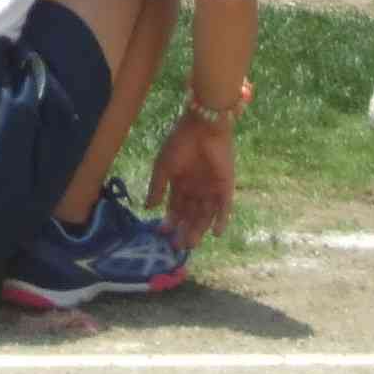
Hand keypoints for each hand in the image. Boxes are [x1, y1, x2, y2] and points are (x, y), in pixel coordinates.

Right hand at [146, 115, 235, 246]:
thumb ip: (157, 187)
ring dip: (199, 229)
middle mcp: (195, 189)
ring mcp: (211, 189)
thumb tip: (148, 207)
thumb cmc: (179, 142)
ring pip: (205, 215)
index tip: (162, 234)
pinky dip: (221, 220)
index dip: (169, 221)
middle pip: (190, 215)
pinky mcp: (226, 187)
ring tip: (192, 243)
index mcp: (180, 183)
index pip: (175, 207)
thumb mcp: (163, 166)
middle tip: (179, 246)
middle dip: (184, 230)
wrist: (203, 127)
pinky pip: (224, 208)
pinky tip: (216, 233)